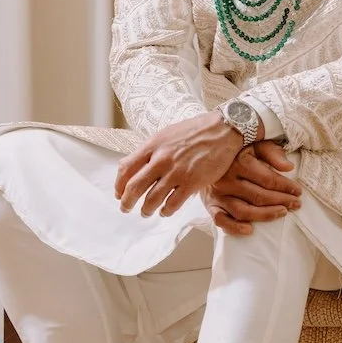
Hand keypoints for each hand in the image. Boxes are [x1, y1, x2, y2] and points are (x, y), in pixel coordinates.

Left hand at [114, 112, 243, 217]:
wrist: (223, 130)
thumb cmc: (195, 131)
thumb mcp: (166, 134)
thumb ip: (150, 149)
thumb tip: (133, 166)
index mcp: (153, 145)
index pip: (126, 168)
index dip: (118, 185)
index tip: (119, 193)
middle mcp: (162, 159)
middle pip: (134, 187)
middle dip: (126, 202)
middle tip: (125, 208)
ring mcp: (177, 172)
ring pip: (152, 199)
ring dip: (146, 209)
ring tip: (146, 212)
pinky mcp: (193, 182)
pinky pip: (173, 203)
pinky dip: (166, 211)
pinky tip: (165, 211)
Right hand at [202, 141, 301, 236]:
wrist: (207, 156)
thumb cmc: (238, 151)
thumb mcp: (256, 145)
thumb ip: (273, 152)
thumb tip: (289, 167)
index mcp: (240, 162)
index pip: (268, 179)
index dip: (286, 187)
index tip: (298, 191)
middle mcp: (227, 179)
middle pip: (258, 196)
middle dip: (281, 201)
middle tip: (296, 204)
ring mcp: (218, 194)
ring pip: (243, 211)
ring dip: (265, 215)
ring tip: (282, 213)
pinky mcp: (210, 205)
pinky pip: (221, 220)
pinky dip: (235, 228)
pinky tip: (250, 230)